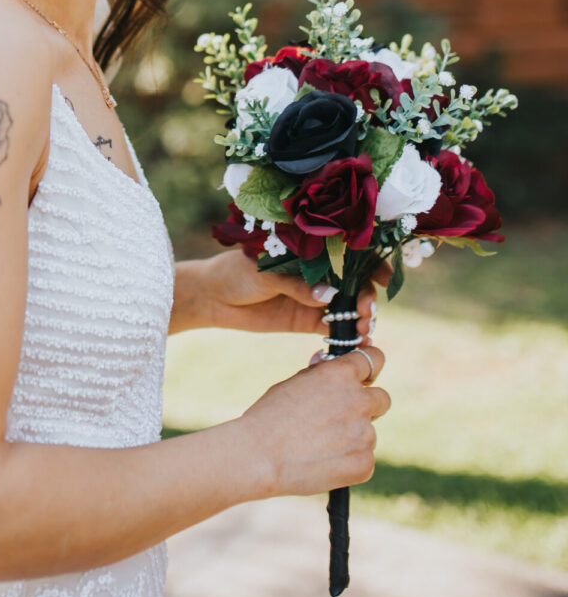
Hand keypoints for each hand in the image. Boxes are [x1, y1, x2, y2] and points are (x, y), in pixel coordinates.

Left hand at [199, 246, 388, 339]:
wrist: (213, 297)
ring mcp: (315, 298)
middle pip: (356, 283)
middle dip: (368, 297)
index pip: (349, 254)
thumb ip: (296, 285)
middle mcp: (319, 273)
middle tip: (367, 313)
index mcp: (311, 252)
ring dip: (362, 318)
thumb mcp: (265, 274)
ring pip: (349, 307)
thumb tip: (329, 295)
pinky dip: (348, 336)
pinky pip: (335, 329)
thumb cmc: (235, 272)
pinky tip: (356, 344)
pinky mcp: (308, 320)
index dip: (371, 264)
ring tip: (364, 330)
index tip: (383, 278)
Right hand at [238, 345, 390, 497]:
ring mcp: (365, 433)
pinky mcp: (365, 463)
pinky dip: (348, 461)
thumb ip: (320, 374)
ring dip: (353, 436)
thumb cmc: (269, 416)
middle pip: (382, 398)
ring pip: (369, 432)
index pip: (374, 359)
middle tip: (340, 417)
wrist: (259, 457)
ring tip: (319, 445)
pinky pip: (364, 458)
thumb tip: (329, 363)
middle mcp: (359, 400)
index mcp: (341, 374)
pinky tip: (323, 462)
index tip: (364, 376)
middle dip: (366, 405)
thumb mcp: (293, 384)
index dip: (369, 368)